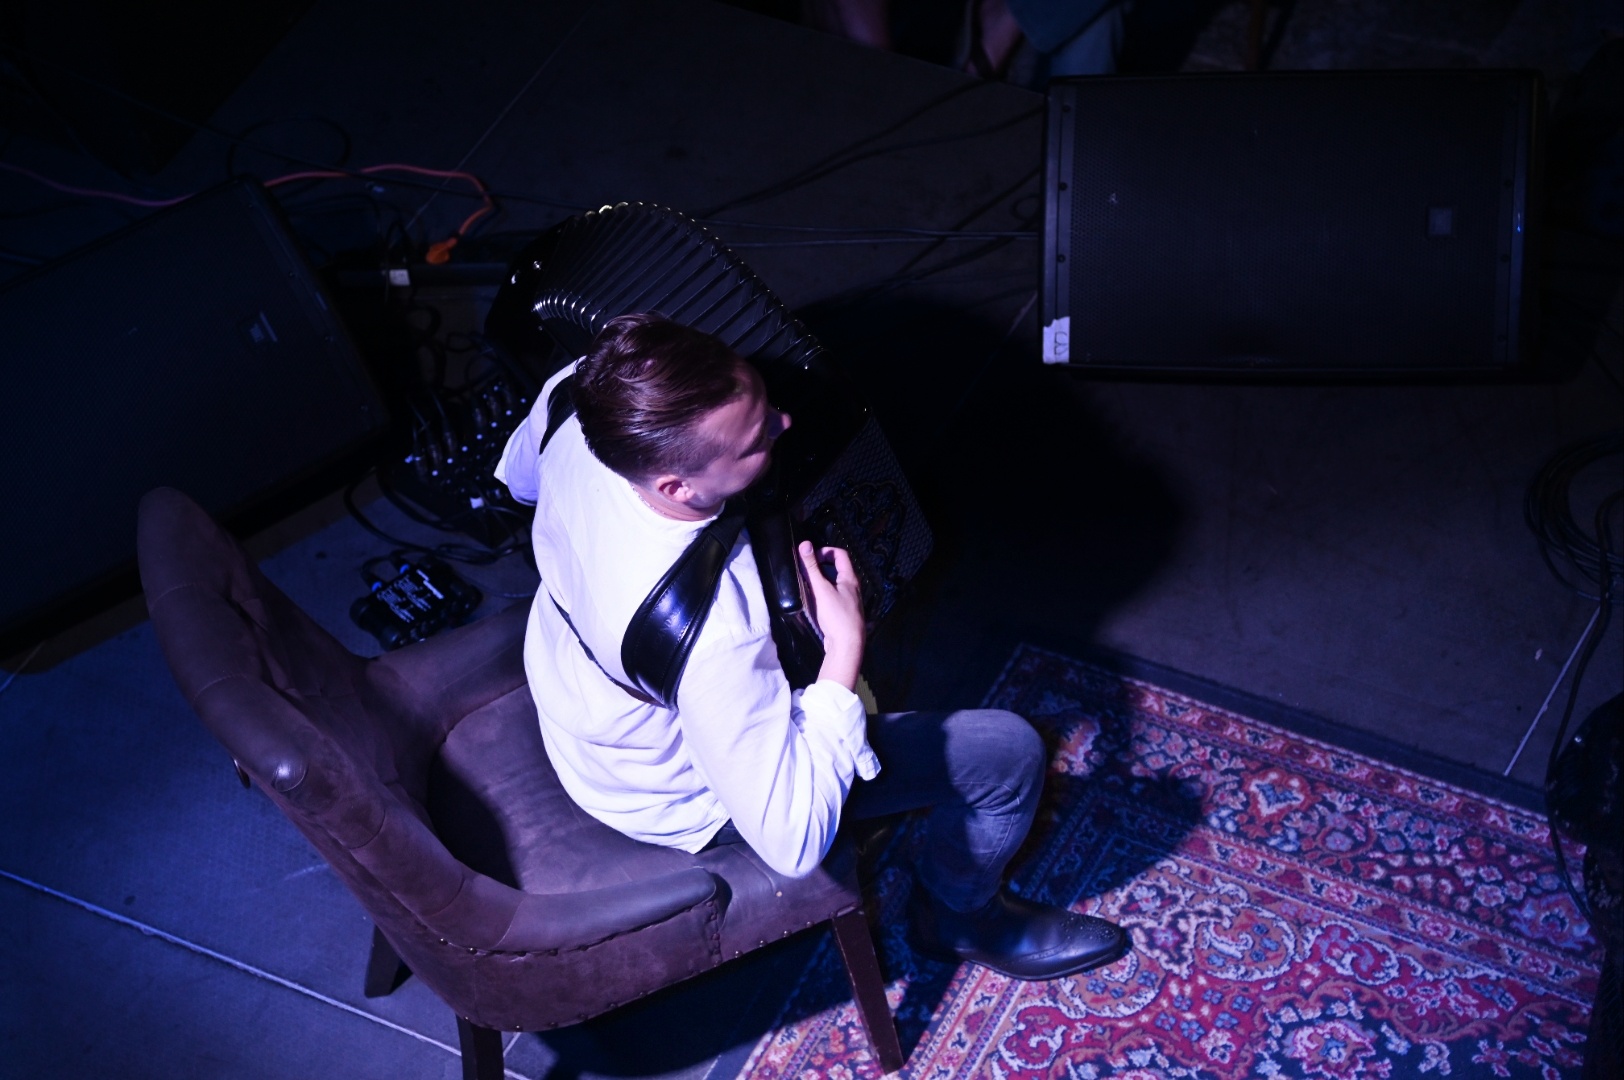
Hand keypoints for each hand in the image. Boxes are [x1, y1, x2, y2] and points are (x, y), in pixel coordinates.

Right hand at [798, 541, 864, 689]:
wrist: (847, 645)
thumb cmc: (836, 615)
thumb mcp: (821, 590)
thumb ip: (812, 568)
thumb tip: (805, 544)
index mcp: (850, 579)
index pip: (840, 555)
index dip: (825, 551)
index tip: (811, 557)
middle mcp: (853, 588)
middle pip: (838, 569)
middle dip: (822, 566)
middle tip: (807, 570)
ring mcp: (850, 602)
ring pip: (835, 584)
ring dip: (822, 581)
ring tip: (808, 585)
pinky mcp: (845, 614)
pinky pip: (834, 597)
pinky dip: (824, 594)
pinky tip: (815, 602)